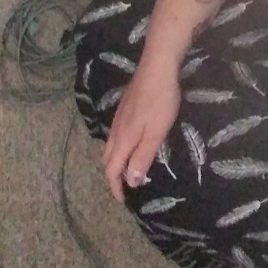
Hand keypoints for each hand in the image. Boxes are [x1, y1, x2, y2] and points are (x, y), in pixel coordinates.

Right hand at [102, 63, 180, 201]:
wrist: (157, 67)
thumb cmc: (160, 101)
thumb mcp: (155, 133)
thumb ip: (142, 157)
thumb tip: (130, 182)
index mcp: (123, 139)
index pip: (112, 170)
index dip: (116, 187)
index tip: (124, 200)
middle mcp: (116, 130)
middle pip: (107, 160)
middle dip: (113, 177)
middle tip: (126, 188)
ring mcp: (119, 117)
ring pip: (110, 147)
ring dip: (116, 162)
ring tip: (128, 170)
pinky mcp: (125, 107)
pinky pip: (116, 135)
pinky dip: (119, 148)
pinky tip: (131, 145)